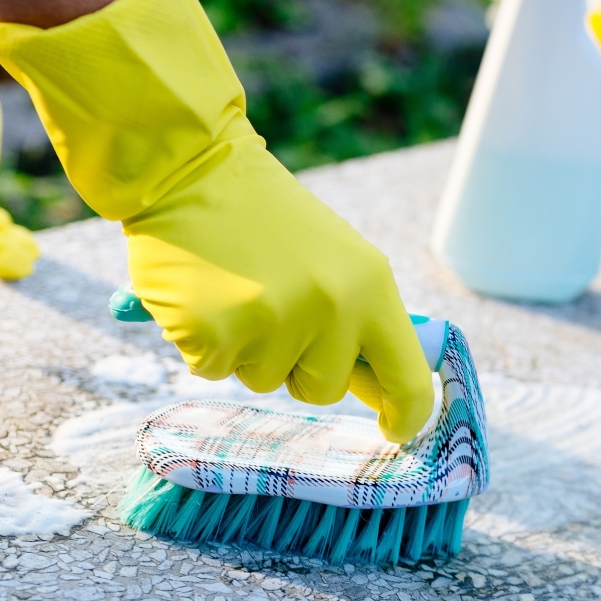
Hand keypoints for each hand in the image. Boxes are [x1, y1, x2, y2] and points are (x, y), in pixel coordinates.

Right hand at [0, 0, 432, 441]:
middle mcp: (333, 308)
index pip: (408, 377)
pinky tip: (202, 295)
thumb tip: (388, 396)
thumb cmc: (268, 221)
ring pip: (264, 381)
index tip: (396, 432)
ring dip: (246, 349)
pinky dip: (202, 343)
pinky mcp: (216, 334)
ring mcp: (274, 322)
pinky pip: (212, 371)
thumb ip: (363, 325)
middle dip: (296, 362)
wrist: (191, 168)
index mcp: (372, 287)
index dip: (406, 415)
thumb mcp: (339, 262)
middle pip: (323, 389)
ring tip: (235, 288)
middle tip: (272, 302)